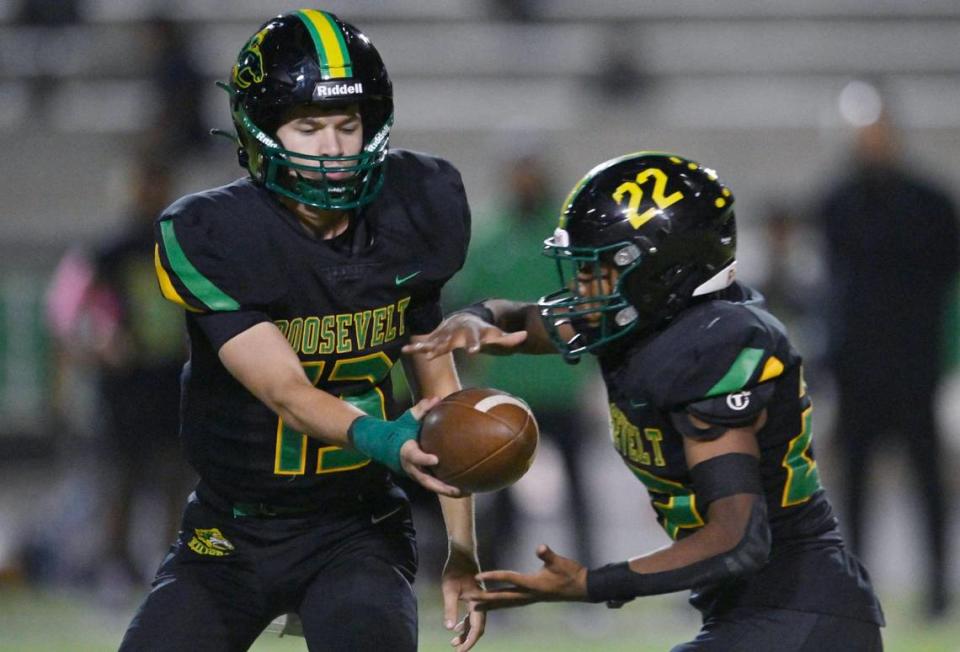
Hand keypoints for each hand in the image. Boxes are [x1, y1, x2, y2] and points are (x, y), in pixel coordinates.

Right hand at [400, 397, 461, 497]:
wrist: (386, 445)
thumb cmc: (400, 430)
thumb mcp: (408, 418)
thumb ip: (422, 409)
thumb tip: (437, 398)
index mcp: (407, 451)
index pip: (415, 457)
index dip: (424, 459)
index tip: (436, 459)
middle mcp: (411, 466)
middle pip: (426, 480)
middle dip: (441, 486)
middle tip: (456, 488)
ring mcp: (416, 473)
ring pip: (432, 486)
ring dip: (448, 491)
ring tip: (466, 492)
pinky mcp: (422, 476)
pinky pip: (435, 484)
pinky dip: (448, 487)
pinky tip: (465, 487)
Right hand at [401, 313, 527, 359]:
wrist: (466, 319)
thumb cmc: (484, 331)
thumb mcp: (497, 335)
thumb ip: (510, 338)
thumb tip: (526, 336)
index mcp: (472, 333)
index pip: (474, 339)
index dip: (474, 344)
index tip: (473, 351)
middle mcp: (456, 333)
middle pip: (449, 341)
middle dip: (442, 346)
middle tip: (434, 353)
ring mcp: (444, 335)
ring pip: (434, 341)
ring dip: (424, 346)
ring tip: (416, 352)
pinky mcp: (436, 339)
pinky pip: (424, 343)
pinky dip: (415, 347)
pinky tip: (404, 351)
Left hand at [442, 544, 485, 650]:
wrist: (462, 554)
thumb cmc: (455, 570)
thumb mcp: (449, 590)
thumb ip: (450, 609)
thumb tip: (450, 629)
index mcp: (478, 603)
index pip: (476, 628)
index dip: (469, 642)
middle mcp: (482, 603)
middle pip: (477, 627)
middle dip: (468, 640)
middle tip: (456, 650)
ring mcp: (479, 600)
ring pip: (474, 621)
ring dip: (465, 632)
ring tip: (453, 642)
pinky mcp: (474, 596)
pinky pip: (472, 614)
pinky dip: (465, 623)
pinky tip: (456, 627)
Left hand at [468, 544, 587, 610]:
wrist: (582, 588)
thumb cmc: (571, 573)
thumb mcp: (560, 562)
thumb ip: (548, 555)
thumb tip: (540, 547)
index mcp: (534, 584)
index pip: (510, 579)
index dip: (494, 576)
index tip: (477, 576)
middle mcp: (529, 594)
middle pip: (502, 597)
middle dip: (483, 598)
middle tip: (465, 598)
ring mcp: (530, 598)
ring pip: (505, 603)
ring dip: (488, 604)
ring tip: (471, 606)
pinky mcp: (531, 598)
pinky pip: (510, 602)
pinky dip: (499, 604)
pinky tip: (491, 605)